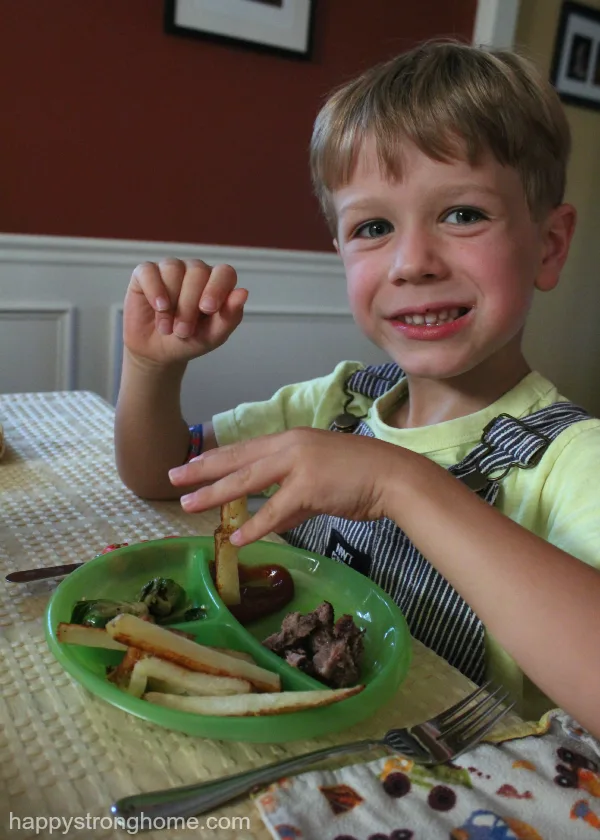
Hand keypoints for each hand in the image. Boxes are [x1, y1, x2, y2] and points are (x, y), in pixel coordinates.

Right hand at [123, 258, 246, 365]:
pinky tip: (158, 307)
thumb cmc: (189, 341)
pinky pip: (149, 271)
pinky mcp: (145, 274)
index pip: (224, 272)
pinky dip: (154, 290)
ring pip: (173, 269)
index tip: (207, 309)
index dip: (217, 287)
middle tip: (183, 331)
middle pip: (197, 272)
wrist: (158, 352)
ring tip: (167, 328)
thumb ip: (230, 316)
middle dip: (189, 305)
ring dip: (171, 303)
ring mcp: (170, 269)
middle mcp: (195, 271)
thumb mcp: (213, 335)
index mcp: (216, 283)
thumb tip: (243, 293)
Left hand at [168, 428, 407, 543]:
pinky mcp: (309, 488)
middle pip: (237, 460)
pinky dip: (255, 526)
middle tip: (173, 477)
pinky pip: (275, 511)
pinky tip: (237, 538)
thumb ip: (293, 496)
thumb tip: (274, 518)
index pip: (245, 449)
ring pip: (247, 482)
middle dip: (202, 470)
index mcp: (292, 440)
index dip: (216, 458)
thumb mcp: (320, 477)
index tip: (190, 462)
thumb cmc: (360, 476)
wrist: (393, 476)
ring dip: (215, 495)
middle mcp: (290, 446)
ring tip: (189, 505)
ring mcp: (299, 465)